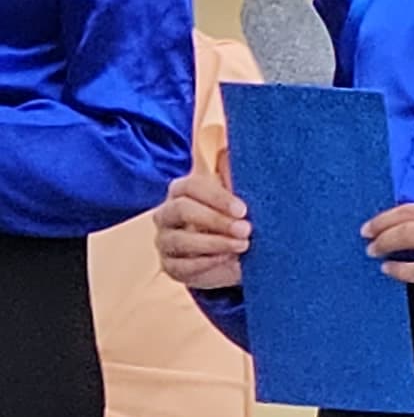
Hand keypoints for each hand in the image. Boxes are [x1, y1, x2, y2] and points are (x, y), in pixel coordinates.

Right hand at [153, 132, 252, 291]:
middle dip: (215, 220)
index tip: (243, 209)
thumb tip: (231, 150)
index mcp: (183, 192)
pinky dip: (206, 264)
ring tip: (243, 245)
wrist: (236, 256)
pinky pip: (181, 266)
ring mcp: (165, 241)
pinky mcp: (171, 266)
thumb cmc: (236, 219)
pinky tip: (227, 260)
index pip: (189, 186)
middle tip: (246, 229)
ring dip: (214, 243)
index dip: (215, 197)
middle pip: (181, 210)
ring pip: (180, 240)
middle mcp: (167, 214)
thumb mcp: (241, 198)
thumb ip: (235, 176)